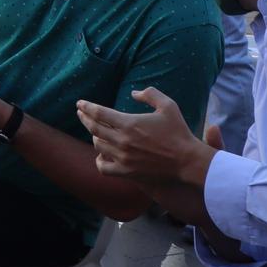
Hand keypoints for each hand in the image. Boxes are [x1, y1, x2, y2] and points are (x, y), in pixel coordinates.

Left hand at [78, 87, 211, 185]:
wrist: (187, 161)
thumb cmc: (178, 132)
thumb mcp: (168, 105)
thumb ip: (150, 94)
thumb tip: (133, 93)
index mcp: (129, 124)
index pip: (99, 113)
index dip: (87, 107)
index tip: (80, 103)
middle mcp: (122, 141)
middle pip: (94, 128)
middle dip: (85, 118)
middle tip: (81, 113)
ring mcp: (123, 158)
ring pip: (98, 145)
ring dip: (94, 136)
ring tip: (95, 131)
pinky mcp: (127, 172)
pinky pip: (104, 167)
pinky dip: (99, 160)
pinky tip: (101, 154)